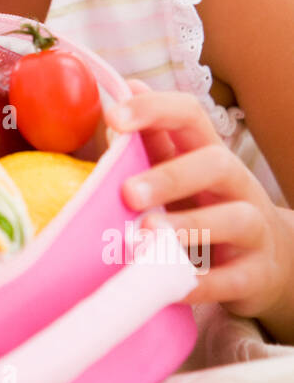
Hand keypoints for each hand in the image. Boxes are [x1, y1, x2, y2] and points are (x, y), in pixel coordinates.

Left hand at [105, 79, 293, 320]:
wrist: (268, 262)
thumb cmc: (207, 209)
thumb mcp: (182, 174)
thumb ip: (150, 143)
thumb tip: (115, 98)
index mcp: (210, 153)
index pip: (190, 115)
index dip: (153, 109)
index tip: (113, 116)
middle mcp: (237, 184)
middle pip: (216, 163)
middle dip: (171, 176)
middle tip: (128, 193)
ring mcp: (252, 229)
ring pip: (233, 219)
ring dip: (188, 227)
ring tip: (147, 236)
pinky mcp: (255, 274)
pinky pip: (232, 278)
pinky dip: (201, 282)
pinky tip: (170, 284)